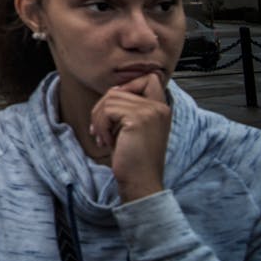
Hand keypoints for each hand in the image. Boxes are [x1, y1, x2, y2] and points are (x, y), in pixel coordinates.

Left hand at [88, 73, 170, 202]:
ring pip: (110, 98)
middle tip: (100, 129)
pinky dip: (100, 126)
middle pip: (118, 89)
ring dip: (99, 119)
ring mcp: (151, 111)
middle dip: (102, 108)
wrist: (140, 182)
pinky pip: (107, 110)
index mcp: (162, 108)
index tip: (115, 111)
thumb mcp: (133, 127)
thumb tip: (112, 91)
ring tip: (103, 138)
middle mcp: (160, 107)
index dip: (127, 86)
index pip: (149, 78)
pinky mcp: (139, 118)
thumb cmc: (133, 158)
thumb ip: (129, 107)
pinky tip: (107, 142)